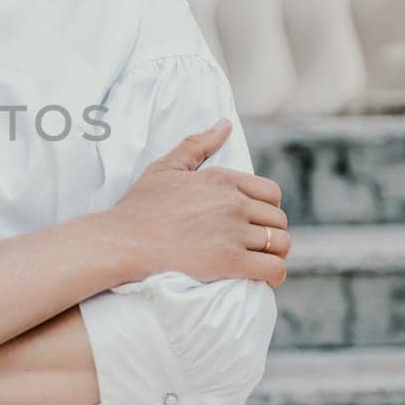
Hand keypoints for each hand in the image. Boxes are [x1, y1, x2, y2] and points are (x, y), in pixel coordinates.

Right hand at [109, 118, 290, 288]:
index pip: (271, 193)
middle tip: (254, 246)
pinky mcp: (231, 262)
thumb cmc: (140, 207)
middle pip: (278, 220)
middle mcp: (234, 203)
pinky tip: (263, 280)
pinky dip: (274, 276)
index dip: (267, 209)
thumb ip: (198, 144)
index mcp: (223, 179)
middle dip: (270, 233)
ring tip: (259, 263)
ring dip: (274, 255)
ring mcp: (234, 232)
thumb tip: (225, 125)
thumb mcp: (166, 167)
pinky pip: (273, 268)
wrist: (124, 241)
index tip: (253, 222)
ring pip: (280, 244)